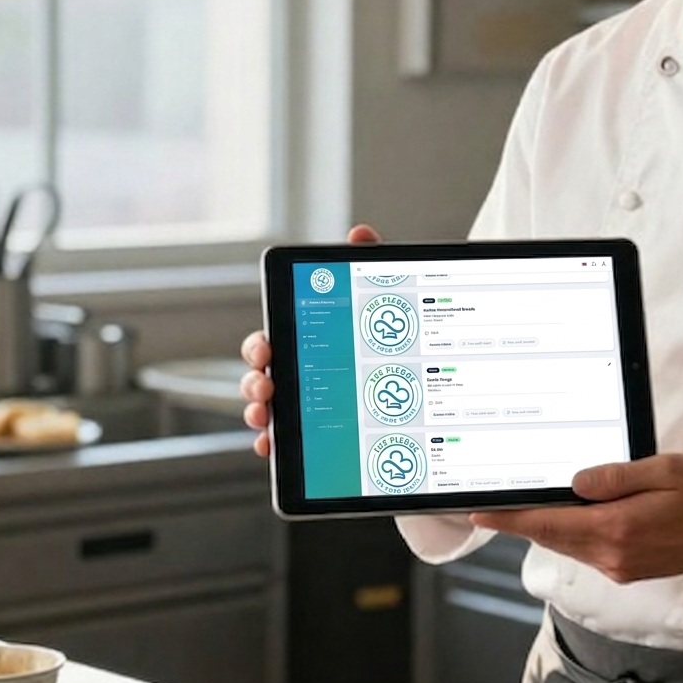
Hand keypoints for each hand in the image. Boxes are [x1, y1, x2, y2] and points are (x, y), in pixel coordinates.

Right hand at [240, 224, 382, 455]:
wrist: (428, 377)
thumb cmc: (398, 332)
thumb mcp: (389, 295)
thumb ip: (372, 263)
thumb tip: (359, 233)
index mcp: (307, 342)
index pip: (270, 343)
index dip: (259, 347)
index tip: (265, 351)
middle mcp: (302, 375)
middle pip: (263, 380)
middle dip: (253, 383)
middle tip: (266, 387)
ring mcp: (310, 407)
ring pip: (271, 413)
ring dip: (259, 416)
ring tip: (266, 419)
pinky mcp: (323, 436)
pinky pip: (292, 446)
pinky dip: (275, 447)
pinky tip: (274, 449)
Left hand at [470, 455, 682, 583]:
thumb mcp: (662, 469)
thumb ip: (615, 477)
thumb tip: (576, 482)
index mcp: (617, 528)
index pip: (549, 525)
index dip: (511, 521)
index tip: (481, 515)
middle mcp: (614, 555)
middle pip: (553, 538)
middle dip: (521, 523)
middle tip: (492, 507)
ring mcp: (621, 566)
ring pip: (570, 546)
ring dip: (548, 529)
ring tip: (525, 509)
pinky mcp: (629, 569)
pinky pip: (589, 551)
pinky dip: (573, 535)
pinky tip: (572, 518)